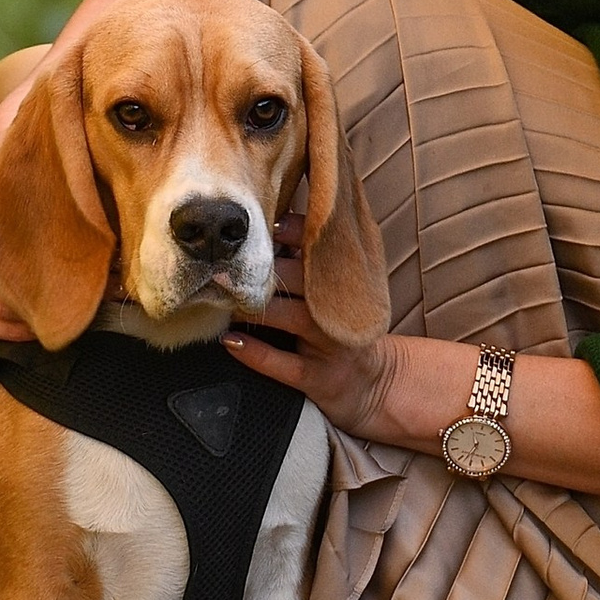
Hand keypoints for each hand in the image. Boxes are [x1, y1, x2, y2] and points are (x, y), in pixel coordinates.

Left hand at [220, 215, 471, 446]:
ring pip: (291, 317)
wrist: (375, 384)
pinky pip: (283, 365)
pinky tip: (230, 341)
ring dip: (256, 307)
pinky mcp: (320, 378)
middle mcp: (337, 308)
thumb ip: (310, 258)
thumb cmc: (340, 327)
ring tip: (224, 298)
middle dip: (264, 269)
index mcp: (341, 279)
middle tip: (225, 262)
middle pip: (300, 278)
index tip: (265, 223)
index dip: (292, 230)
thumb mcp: (336, 291)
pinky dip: (255, 352)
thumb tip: (273, 215)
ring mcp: (330, 344)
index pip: (319, 244)